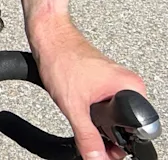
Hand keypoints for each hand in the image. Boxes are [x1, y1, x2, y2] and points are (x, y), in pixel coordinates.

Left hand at [33, 22, 148, 159]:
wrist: (49, 37)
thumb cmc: (62, 59)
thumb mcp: (74, 106)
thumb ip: (86, 136)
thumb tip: (96, 158)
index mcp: (132, 88)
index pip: (135, 130)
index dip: (117, 145)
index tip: (105, 152)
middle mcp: (129, 84)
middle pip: (124, 125)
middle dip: (106, 135)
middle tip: (89, 135)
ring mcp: (118, 81)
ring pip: (114, 115)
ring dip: (98, 123)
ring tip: (81, 113)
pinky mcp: (105, 79)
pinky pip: (106, 104)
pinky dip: (94, 111)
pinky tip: (81, 105)